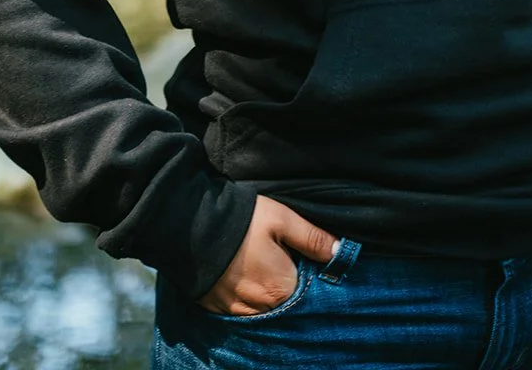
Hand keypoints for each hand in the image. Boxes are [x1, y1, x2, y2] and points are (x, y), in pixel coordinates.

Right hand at [196, 195, 338, 316]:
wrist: (190, 224)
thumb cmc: (241, 219)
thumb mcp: (282, 219)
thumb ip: (312, 238)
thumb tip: (341, 252)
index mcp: (281, 288)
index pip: (307, 289)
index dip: (306, 270)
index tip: (298, 254)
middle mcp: (260, 308)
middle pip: (285, 301)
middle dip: (286, 282)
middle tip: (276, 255)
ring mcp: (236, 311)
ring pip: (263, 307)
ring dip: (266, 292)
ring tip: (258, 263)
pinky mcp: (217, 309)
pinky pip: (241, 310)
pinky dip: (246, 297)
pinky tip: (243, 275)